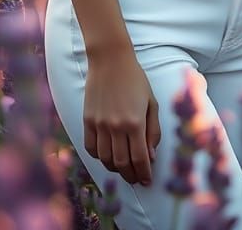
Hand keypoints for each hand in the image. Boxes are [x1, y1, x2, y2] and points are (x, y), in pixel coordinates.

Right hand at [84, 50, 159, 186]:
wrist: (110, 60)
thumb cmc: (135, 79)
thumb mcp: (151, 102)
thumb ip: (153, 131)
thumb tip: (151, 156)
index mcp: (135, 122)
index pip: (140, 159)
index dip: (144, 174)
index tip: (147, 180)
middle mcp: (116, 126)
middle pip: (122, 164)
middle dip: (131, 176)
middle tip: (136, 178)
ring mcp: (100, 124)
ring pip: (105, 159)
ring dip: (115, 169)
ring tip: (123, 168)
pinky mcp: (88, 120)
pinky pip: (91, 148)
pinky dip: (99, 157)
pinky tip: (107, 156)